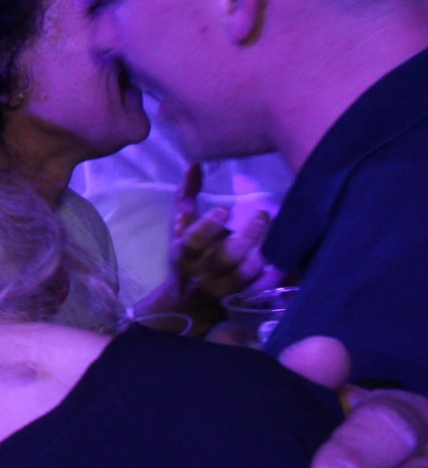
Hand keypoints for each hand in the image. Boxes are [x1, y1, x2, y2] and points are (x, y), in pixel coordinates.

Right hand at [163, 164, 272, 328]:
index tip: (224, 210)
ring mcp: (225, 289)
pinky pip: (264, 287)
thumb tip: (195, 164)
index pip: (193, 241)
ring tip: (280, 231)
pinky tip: (288, 256)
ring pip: (249, 271)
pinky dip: (276, 273)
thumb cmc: (187, 257)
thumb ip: (186, 196)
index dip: (207, 226)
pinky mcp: (243, 299)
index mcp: (186, 254)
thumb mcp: (179, 227)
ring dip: (266, 251)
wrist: (188, 303)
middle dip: (247, 235)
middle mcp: (205, 273)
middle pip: (227, 255)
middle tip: (263, 215)